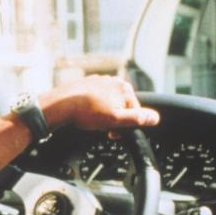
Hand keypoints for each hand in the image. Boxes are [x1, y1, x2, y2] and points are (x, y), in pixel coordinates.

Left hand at [39, 75, 158, 131]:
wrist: (61, 105)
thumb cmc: (87, 113)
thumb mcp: (116, 120)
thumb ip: (137, 118)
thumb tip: (154, 118)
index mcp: (125, 89)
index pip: (135, 111)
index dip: (126, 125)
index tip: (114, 133)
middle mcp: (114, 81)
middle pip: (122, 106)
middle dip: (115, 119)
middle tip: (103, 127)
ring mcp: (101, 81)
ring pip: (110, 102)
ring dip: (105, 113)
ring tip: (93, 120)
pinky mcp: (88, 83)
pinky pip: (97, 98)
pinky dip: (94, 107)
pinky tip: (86, 113)